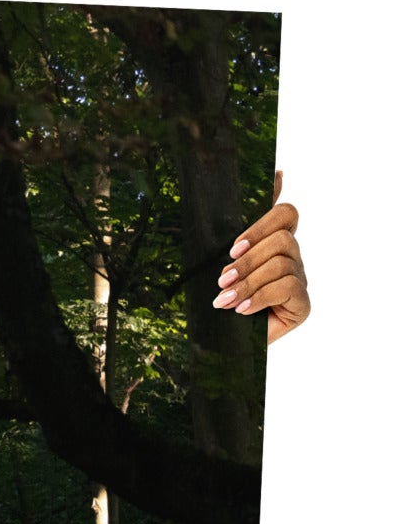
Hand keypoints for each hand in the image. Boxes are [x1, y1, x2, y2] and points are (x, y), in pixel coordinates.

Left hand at [214, 171, 308, 342]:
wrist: (221, 345)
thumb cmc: (221, 300)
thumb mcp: (220, 264)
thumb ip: (237, 232)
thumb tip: (270, 178)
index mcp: (274, 243)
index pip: (286, 214)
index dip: (263, 223)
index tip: (234, 246)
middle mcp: (291, 259)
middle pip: (282, 239)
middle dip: (247, 260)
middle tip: (222, 279)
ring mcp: (299, 280)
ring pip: (281, 264)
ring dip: (248, 282)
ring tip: (225, 300)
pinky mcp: (302, 304)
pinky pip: (289, 287)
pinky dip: (261, 297)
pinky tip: (243, 310)